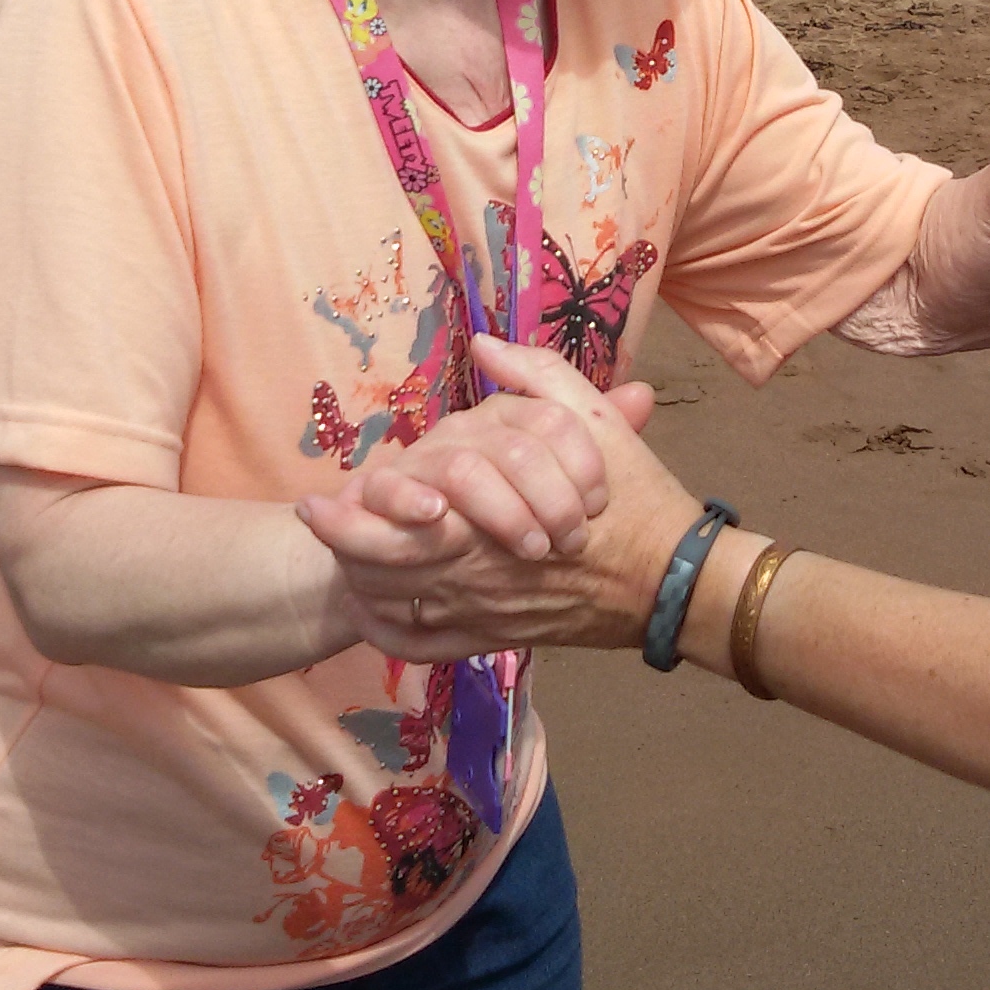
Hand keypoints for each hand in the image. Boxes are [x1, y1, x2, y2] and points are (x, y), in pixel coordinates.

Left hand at [309, 343, 703, 662]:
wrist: (676, 582)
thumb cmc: (635, 498)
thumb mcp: (593, 420)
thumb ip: (536, 377)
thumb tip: (484, 343)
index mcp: (490, 520)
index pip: (400, 523)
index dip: (349, 515)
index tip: (318, 497)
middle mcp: (477, 573)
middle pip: (386, 571)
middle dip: (341, 548)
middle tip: (312, 522)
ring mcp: (484, 614)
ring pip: (400, 607)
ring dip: (360, 584)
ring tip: (334, 560)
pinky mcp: (497, 639)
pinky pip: (429, 647)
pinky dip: (393, 633)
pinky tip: (375, 613)